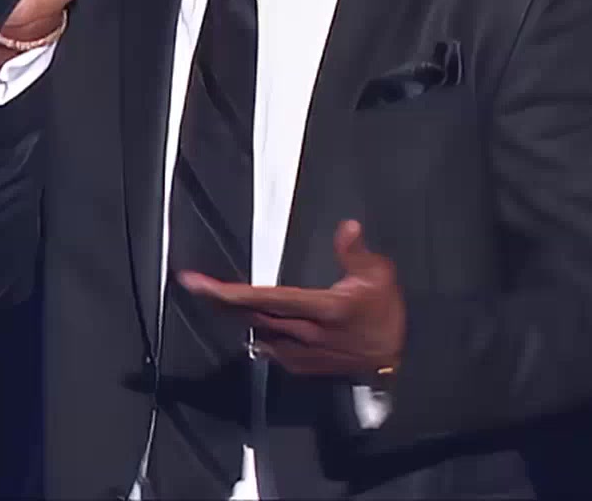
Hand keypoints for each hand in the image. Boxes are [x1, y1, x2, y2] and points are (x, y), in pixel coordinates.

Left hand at [179, 220, 405, 380]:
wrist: (396, 361)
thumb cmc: (386, 316)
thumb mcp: (379, 276)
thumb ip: (356, 252)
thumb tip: (347, 227)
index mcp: (322, 308)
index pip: (265, 298)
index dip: (229, 291)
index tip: (200, 283)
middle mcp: (307, 333)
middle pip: (253, 316)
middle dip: (220, 301)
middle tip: (195, 286)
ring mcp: (302, 353)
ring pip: (259, 332)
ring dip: (235, 317)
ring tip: (215, 300)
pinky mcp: (304, 365)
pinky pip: (271, 350)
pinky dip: (256, 335)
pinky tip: (248, 326)